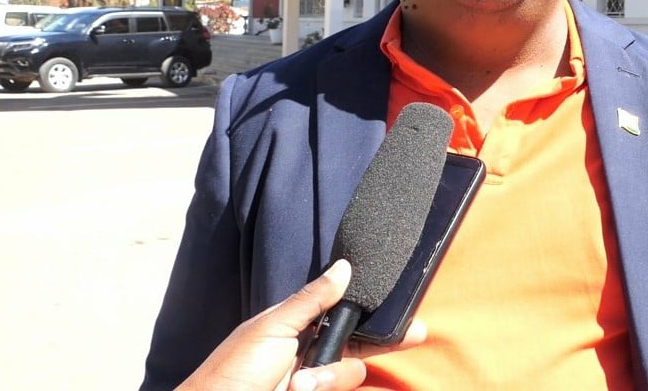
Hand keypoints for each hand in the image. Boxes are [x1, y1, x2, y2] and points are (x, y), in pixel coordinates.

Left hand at [176, 260, 426, 390]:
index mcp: (300, 325)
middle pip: (361, 343)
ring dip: (328, 376)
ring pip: (351, 371)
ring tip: (298, 382)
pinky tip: (299, 390)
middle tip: (415, 334)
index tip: (405, 309)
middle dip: (379, 341)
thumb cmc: (232, 370)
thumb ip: (312, 300)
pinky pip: (339, 388)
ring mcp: (314, 380)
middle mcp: (311, 352)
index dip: (375, 312)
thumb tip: (344, 267)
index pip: (346, 313)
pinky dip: (323, 387)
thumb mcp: (272, 327)